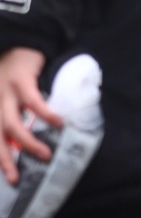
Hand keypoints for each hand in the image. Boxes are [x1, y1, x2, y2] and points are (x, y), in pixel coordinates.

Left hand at [0, 47, 61, 184]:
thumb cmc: (18, 72)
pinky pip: (32, 101)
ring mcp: (4, 91)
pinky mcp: (20, 80)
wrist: (20, 40)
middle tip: (17, 178)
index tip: (10, 178)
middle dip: (4, 158)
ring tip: (45, 155)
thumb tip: (29, 142)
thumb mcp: (10, 95)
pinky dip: (45, 114)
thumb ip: (17, 115)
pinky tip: (58, 123)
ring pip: (11, 123)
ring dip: (28, 142)